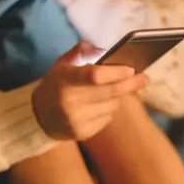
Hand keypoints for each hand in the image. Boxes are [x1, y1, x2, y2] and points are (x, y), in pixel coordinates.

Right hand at [32, 41, 146, 140]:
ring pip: (112, 105)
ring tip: (110, 91)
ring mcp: (75, 120)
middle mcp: (69, 101)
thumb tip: (106, 50)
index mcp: (64, 79)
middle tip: (144, 78)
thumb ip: (82, 51)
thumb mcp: (63, 63)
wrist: (38, 115)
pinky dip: (108, 110)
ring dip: (117, 96)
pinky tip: (98, 105)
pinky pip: (107, 118)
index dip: (116, 72)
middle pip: (110, 92)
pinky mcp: (81, 133)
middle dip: (130, 84)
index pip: (95, 76)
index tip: (131, 69)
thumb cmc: (57, 84)